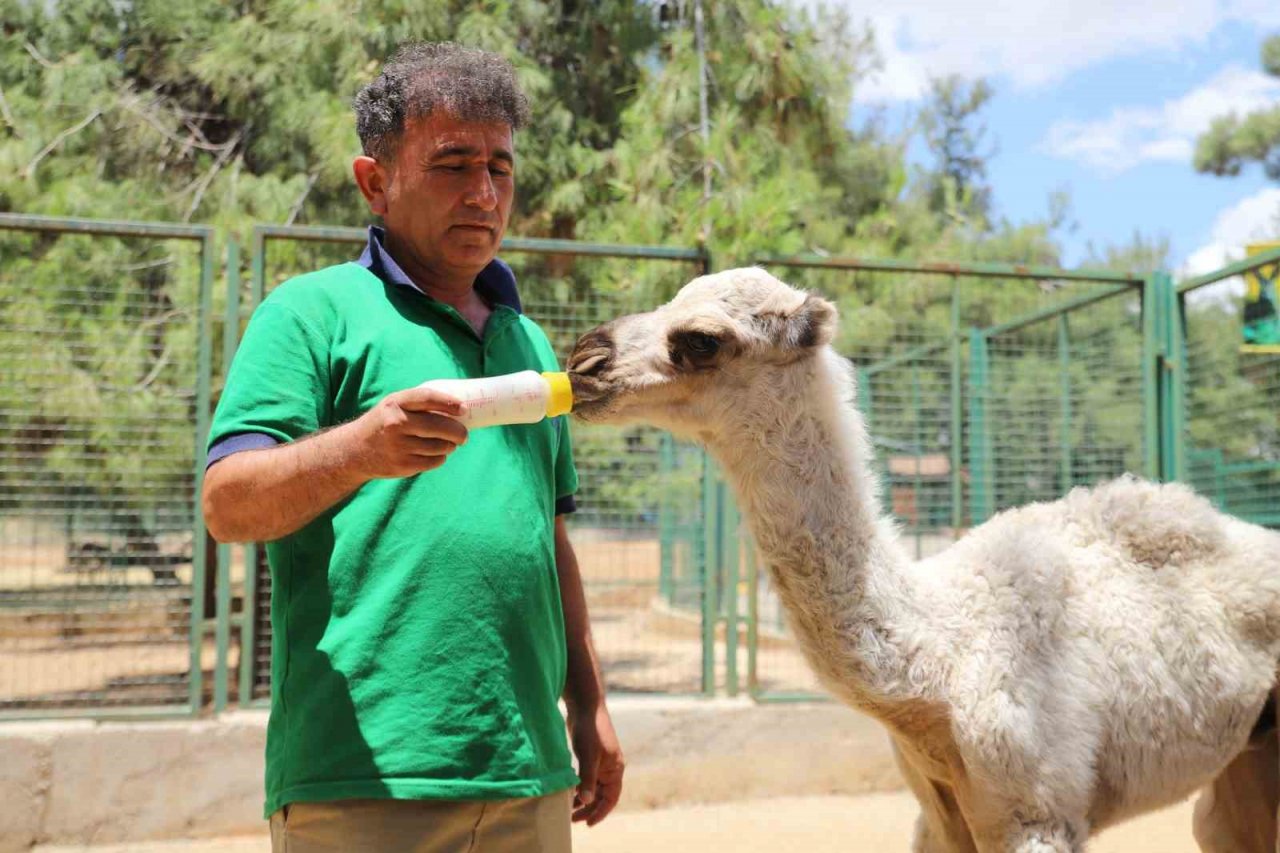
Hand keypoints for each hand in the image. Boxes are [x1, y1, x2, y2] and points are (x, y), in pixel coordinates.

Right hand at [348, 386, 468, 478]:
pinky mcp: (402, 466)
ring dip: (450, 446)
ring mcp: (399, 446)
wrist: (354, 451)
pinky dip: (440, 458)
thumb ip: (418, 405)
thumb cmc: (383, 423)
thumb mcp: (393, 406)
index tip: (464, 409)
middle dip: (459, 432)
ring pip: (440, 446)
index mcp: (395, 403)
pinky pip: (433, 461)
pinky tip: (436, 453)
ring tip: (449, 444)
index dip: (449, 403)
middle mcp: (396, 423)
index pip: (428, 398)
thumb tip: (458, 410)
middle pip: (440, 426)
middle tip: (464, 435)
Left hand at [568, 702, 624, 826]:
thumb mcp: (588, 756)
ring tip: (567, 808)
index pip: (611, 798)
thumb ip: (587, 780)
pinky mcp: (590, 755)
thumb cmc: (590, 730)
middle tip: (572, 819)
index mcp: (615, 769)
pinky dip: (579, 786)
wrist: (585, 705)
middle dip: (588, 808)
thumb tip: (585, 802)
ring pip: (593, 787)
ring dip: (582, 798)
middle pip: (601, 795)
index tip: (588, 824)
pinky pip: (586, 777)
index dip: (601, 812)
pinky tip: (567, 791)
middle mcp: (610, 767)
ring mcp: (600, 762)